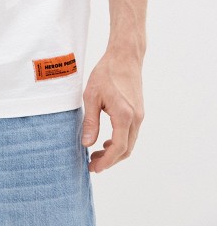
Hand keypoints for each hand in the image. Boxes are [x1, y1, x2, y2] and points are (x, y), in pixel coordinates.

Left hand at [81, 50, 144, 172]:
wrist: (125, 57)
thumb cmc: (106, 73)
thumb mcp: (91, 96)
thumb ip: (90, 122)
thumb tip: (87, 144)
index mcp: (124, 116)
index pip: (118, 148)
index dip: (106, 161)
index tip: (94, 168)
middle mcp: (135, 118)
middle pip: (126, 150)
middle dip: (110, 161)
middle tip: (92, 164)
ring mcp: (139, 116)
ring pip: (129, 143)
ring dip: (114, 152)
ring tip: (96, 154)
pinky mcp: (138, 112)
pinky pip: (131, 134)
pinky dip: (120, 142)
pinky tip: (106, 141)